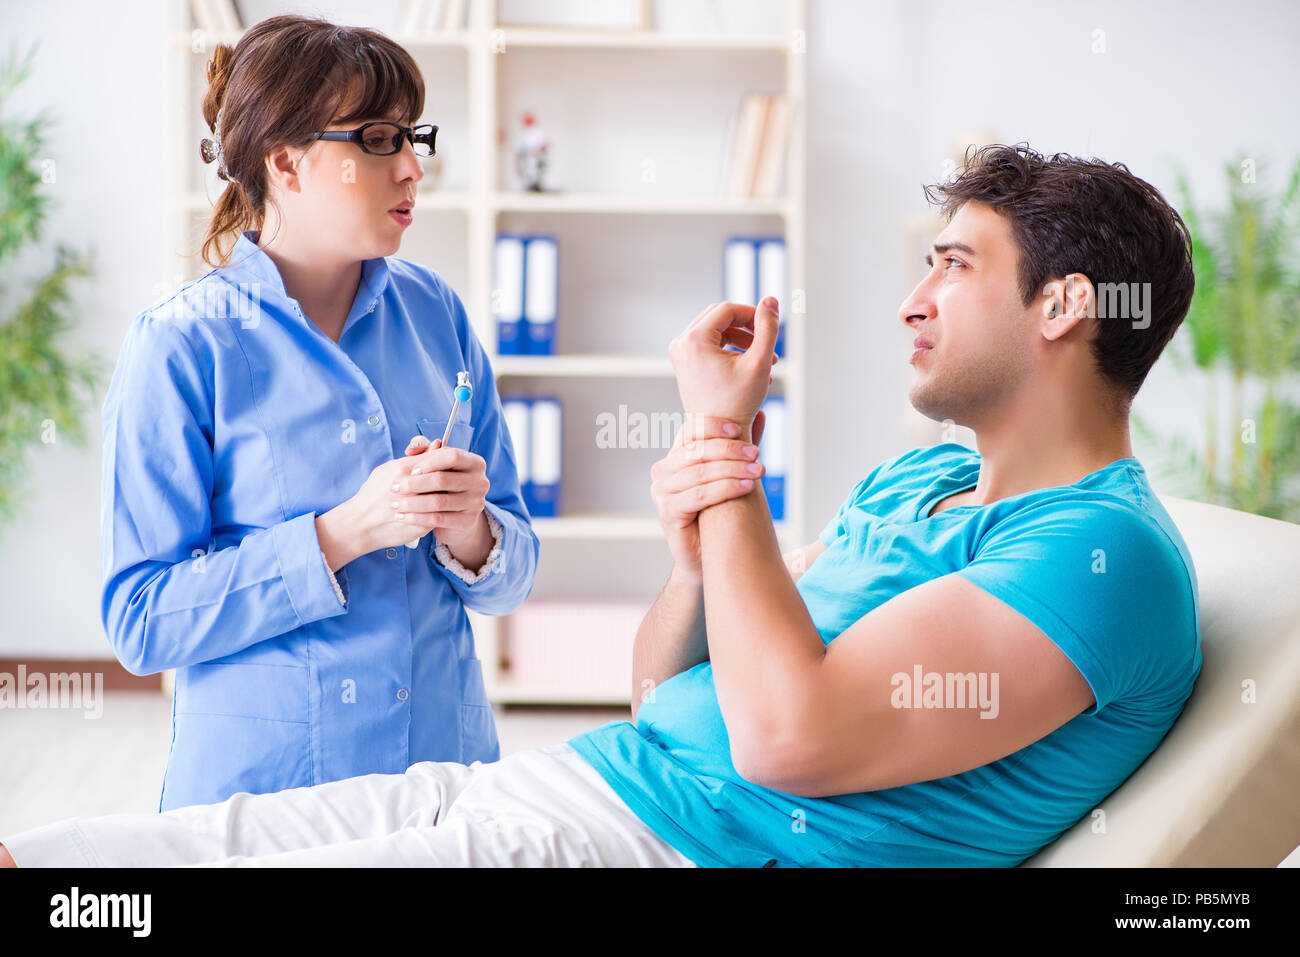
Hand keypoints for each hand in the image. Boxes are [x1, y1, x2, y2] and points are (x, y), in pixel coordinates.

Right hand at [322, 440, 488, 563]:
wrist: (360, 524)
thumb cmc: (373, 493)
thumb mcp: (388, 468)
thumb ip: (414, 458)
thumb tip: (437, 445)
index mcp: (403, 471)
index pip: (438, 460)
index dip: (446, 462)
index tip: (447, 465)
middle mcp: (411, 490)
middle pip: (444, 480)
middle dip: (449, 480)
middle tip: (451, 481)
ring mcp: (417, 510)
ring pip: (444, 500)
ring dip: (448, 497)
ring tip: (445, 495)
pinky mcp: (420, 527)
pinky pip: (439, 517)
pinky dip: (441, 513)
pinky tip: (437, 511)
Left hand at [396, 436, 489, 546]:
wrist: (454, 515)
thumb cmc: (442, 483)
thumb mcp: (435, 464)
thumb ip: (423, 450)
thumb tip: (412, 448)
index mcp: (475, 462)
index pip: (453, 456)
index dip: (429, 461)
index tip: (411, 470)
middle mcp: (480, 481)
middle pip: (443, 479)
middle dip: (414, 484)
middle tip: (394, 487)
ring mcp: (476, 503)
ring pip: (439, 501)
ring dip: (413, 503)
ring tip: (395, 504)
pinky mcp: (467, 521)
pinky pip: (438, 519)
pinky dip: (418, 518)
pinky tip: (404, 517)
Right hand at [650, 410, 766, 583]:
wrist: (707, 559)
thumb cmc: (717, 516)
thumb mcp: (730, 476)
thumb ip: (739, 447)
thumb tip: (759, 414)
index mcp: (674, 459)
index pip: (689, 431)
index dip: (713, 426)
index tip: (739, 429)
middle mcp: (662, 473)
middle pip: (696, 451)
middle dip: (730, 450)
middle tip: (756, 453)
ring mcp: (661, 494)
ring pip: (700, 473)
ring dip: (733, 469)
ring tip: (759, 469)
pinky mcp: (668, 513)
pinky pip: (700, 495)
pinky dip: (726, 488)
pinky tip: (747, 486)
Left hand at [667, 298, 779, 434]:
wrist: (718, 434)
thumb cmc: (738, 403)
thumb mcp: (759, 362)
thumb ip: (767, 328)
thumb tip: (770, 300)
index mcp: (694, 339)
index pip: (727, 309)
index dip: (752, 314)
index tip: (770, 327)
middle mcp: (682, 343)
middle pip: (719, 316)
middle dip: (746, 327)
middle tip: (767, 343)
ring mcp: (680, 353)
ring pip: (716, 329)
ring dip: (741, 338)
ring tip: (764, 359)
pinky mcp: (684, 362)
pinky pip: (709, 343)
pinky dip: (729, 349)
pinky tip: (748, 365)